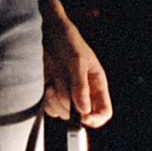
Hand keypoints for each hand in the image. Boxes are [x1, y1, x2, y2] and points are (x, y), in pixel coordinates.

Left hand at [42, 3, 112, 125]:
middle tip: (62, 89)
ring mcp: (69, 93)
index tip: (83, 116)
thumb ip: (81, 85)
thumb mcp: (77, 60)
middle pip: (82, 115)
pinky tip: (48, 85)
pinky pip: (51, 108)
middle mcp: (84, 92)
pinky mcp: (54, 93)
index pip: (104, 111)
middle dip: (70, 106)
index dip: (95, 118)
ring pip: (65, 113)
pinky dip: (47, 101)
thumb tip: (84, 110)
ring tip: (54, 83)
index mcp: (97, 84)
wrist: (48, 33)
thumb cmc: (68, 41)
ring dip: (56, 101)